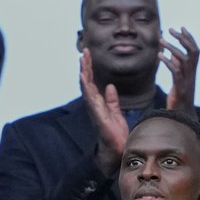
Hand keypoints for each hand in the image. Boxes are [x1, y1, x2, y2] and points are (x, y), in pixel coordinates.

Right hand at [80, 50, 129, 176]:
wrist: (117, 148)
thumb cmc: (116, 132)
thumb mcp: (116, 112)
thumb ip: (112, 100)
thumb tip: (110, 86)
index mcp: (99, 102)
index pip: (93, 81)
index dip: (90, 68)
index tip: (89, 55)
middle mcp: (94, 104)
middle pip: (87, 80)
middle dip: (85, 65)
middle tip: (84, 51)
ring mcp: (94, 109)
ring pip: (86, 86)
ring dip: (84, 72)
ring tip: (82, 58)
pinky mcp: (97, 115)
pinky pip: (90, 98)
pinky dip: (85, 87)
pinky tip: (83, 76)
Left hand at [161, 27, 199, 117]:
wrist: (182, 115)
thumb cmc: (179, 96)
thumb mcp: (178, 78)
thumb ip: (177, 65)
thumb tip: (172, 53)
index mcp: (192, 70)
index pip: (195, 50)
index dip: (189, 38)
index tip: (181, 27)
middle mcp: (191, 73)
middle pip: (193, 51)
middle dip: (183, 39)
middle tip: (171, 30)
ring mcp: (187, 80)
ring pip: (184, 59)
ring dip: (172, 48)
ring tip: (161, 40)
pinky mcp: (180, 87)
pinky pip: (176, 71)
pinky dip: (168, 61)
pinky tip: (159, 55)